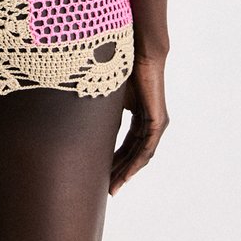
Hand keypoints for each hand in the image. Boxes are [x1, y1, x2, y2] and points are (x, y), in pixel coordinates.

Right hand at [109, 52, 168, 195]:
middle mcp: (150, 122)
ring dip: (127, 172)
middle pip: (134, 153)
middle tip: (106, 189)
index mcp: (139, 114)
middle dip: (120, 171)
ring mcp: (155, 122)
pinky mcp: (158, 121)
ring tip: (113, 187)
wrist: (140, 51)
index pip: (127, 144)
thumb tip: (82, 121)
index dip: (115, 160)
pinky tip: (125, 174)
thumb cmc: (124, 64)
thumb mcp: (110, 94)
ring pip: (140, 155)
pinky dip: (135, 163)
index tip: (102, 174)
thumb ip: (105, 110)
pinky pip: (146, 148)